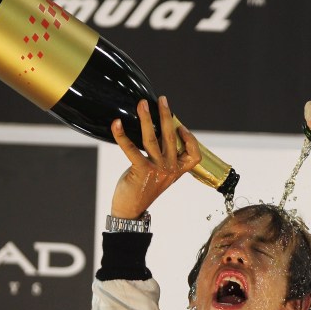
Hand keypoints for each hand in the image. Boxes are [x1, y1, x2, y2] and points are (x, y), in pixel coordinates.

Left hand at [110, 97, 200, 218]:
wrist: (131, 210)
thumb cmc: (144, 188)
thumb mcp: (160, 173)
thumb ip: (163, 157)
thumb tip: (157, 131)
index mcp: (177, 170)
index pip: (194, 154)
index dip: (190, 139)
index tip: (181, 127)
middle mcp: (170, 169)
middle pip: (171, 137)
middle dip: (166, 115)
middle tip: (162, 99)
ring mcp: (157, 170)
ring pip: (152, 139)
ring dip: (147, 119)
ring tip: (142, 104)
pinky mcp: (141, 171)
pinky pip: (131, 148)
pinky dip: (122, 135)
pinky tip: (116, 124)